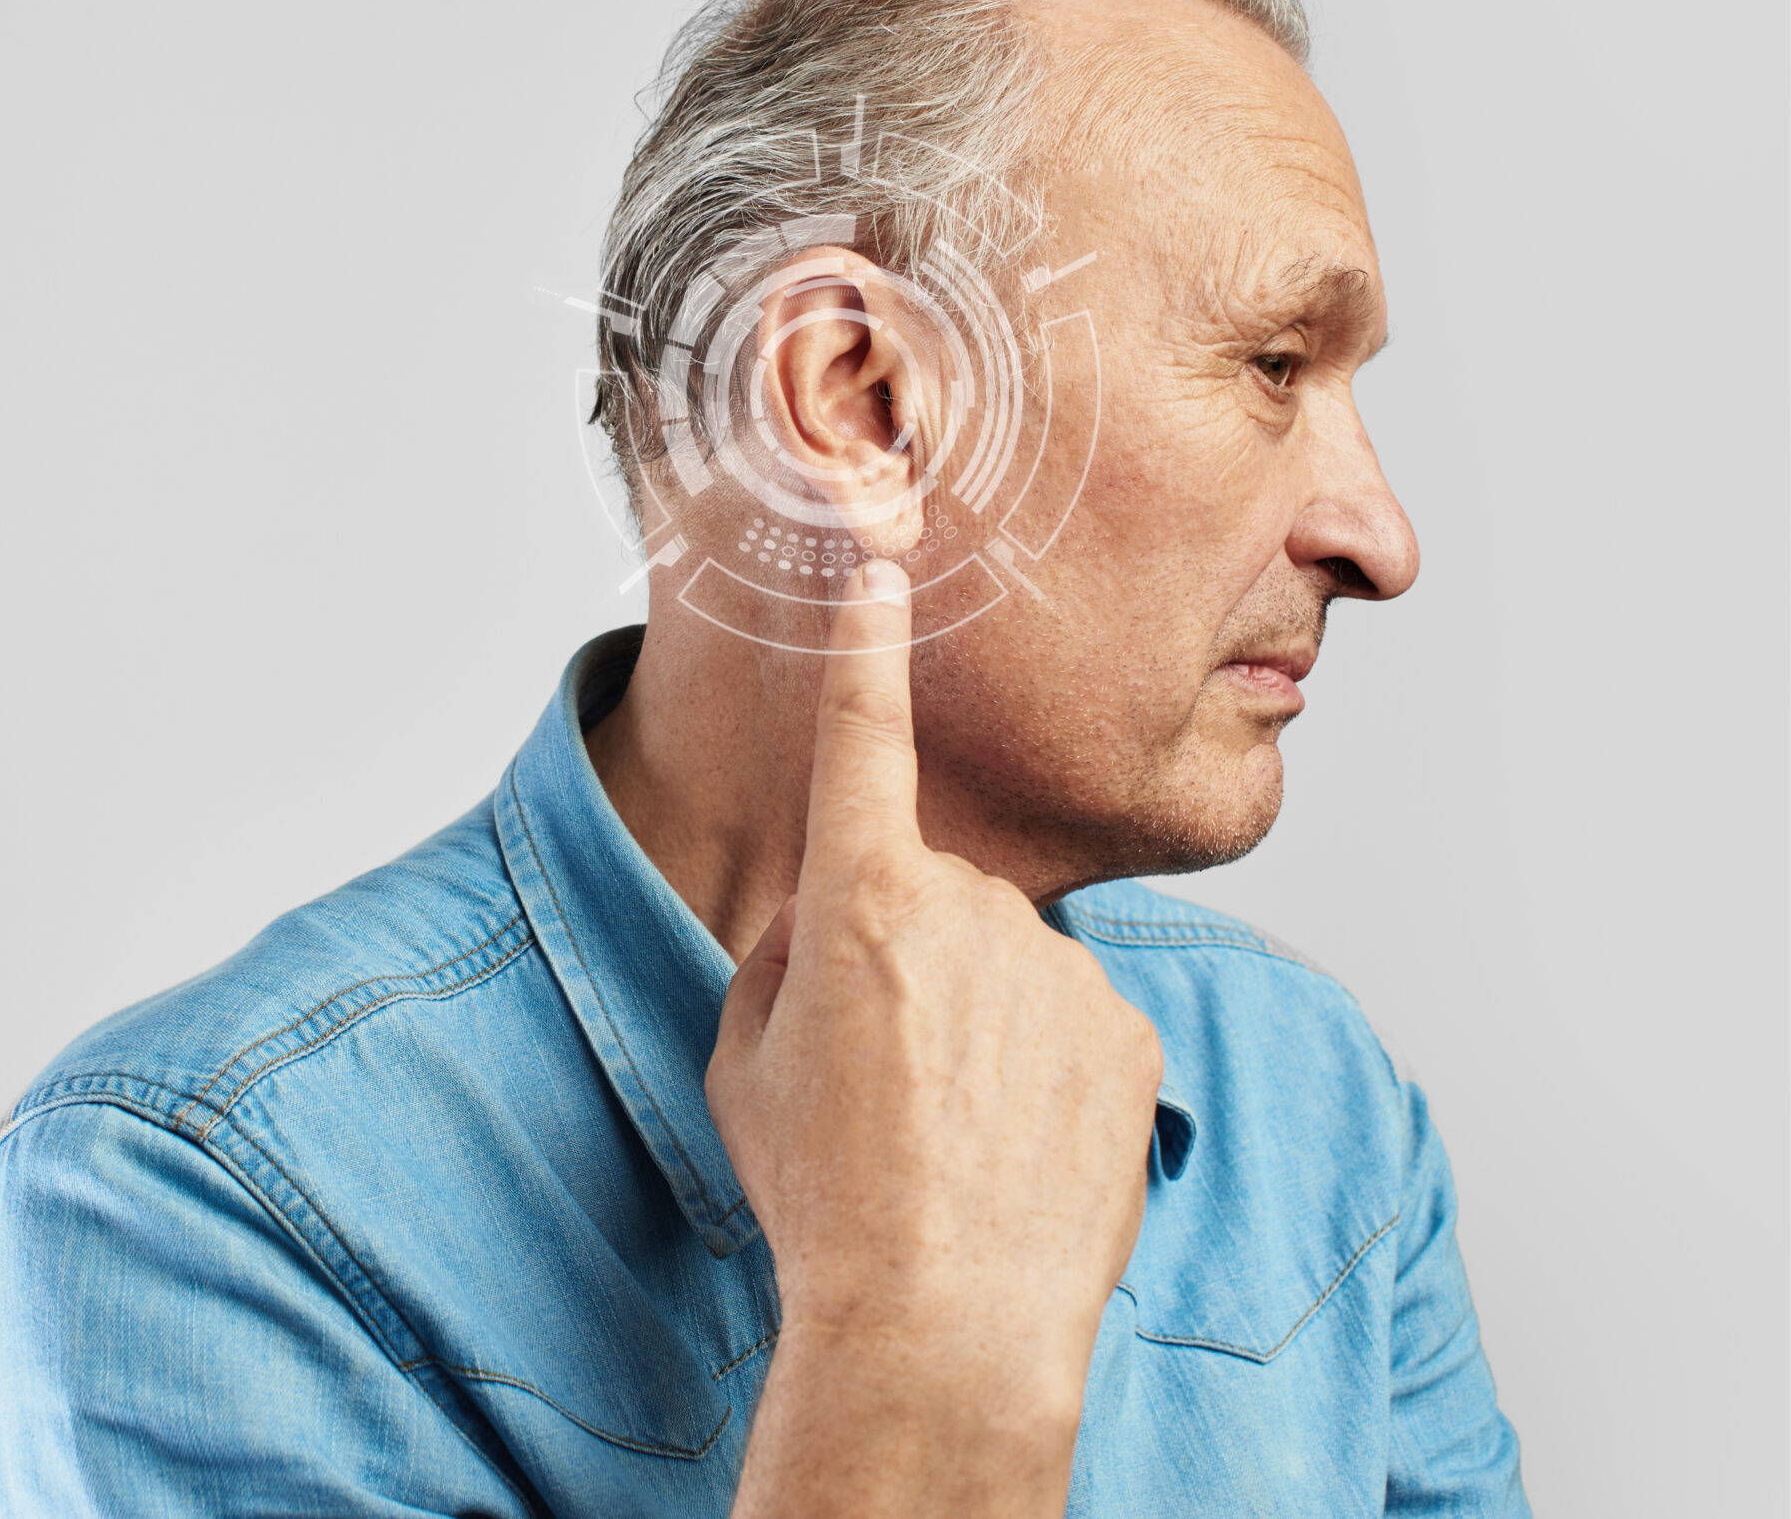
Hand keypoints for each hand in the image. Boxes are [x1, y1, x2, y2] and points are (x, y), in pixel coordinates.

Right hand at [708, 559, 1164, 1517]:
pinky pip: (1068, 1023)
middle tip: (877, 1078)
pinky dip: (1040, 1073)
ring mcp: (1061, 967)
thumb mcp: (746, 1062)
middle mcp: (970, 909)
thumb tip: (832, 924)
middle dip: (905, 961)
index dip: (862, 638)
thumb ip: (786, 960)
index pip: (860, 734)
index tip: (878, 550)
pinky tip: (1011, 1149)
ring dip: (976, 1027)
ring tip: (947, 1133)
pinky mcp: (1126, 1030)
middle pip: (930, 898)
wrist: (945, 1322)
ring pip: (1005, 967)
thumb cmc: (825, 1194)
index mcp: (859, 901)